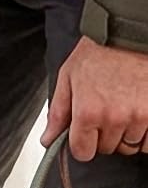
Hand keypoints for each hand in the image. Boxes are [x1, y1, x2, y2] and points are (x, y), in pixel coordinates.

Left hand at [43, 38, 147, 159]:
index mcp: (88, 112)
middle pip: (107, 149)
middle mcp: (114, 118)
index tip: (86, 135)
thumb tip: (48, 140)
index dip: (83, 145)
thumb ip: (58, 113)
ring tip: (125, 111)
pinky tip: (140, 117)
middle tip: (107, 114)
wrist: (131, 34)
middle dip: (104, 137)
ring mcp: (140, 116)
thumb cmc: (100, 52)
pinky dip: (146, 134)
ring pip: (130, 146)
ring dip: (126, 134)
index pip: (83, 153)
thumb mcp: (68, 78)